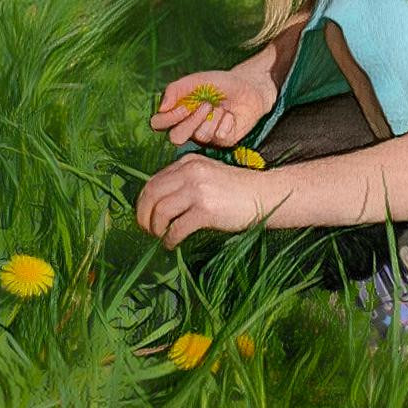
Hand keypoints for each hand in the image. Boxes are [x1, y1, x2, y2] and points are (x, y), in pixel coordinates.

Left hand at [136, 153, 264, 248]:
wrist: (264, 195)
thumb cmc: (237, 190)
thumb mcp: (208, 175)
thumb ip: (185, 182)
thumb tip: (160, 204)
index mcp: (188, 163)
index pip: (153, 181)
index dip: (143, 202)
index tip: (145, 216)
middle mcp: (190, 172)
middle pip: (151, 194)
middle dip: (143, 215)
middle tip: (147, 230)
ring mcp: (198, 190)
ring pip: (160, 211)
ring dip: (156, 228)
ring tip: (160, 237)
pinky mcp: (206, 210)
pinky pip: (177, 228)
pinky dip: (170, 239)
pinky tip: (172, 244)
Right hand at [150, 69, 273, 147]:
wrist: (249, 88)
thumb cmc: (221, 84)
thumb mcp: (197, 80)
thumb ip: (177, 89)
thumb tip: (162, 107)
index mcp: (177, 112)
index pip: (159, 124)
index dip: (169, 119)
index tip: (185, 105)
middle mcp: (188, 127)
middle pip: (175, 137)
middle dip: (192, 121)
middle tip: (207, 105)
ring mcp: (204, 136)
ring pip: (199, 136)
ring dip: (212, 118)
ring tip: (221, 107)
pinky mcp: (221, 141)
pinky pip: (218, 137)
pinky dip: (226, 123)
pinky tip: (231, 116)